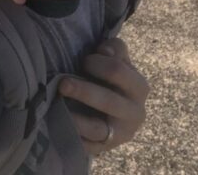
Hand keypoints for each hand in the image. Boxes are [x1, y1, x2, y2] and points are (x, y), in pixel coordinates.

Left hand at [58, 38, 148, 154]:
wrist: (115, 111)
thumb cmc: (112, 78)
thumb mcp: (118, 60)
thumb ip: (115, 49)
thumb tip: (104, 50)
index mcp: (139, 87)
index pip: (117, 71)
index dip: (96, 63)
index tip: (84, 60)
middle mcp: (134, 113)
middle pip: (108, 101)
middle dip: (83, 90)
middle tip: (62, 83)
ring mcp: (120, 134)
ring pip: (97, 128)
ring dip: (76, 118)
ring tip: (58, 106)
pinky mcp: (104, 147)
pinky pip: (87, 145)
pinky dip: (73, 135)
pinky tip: (60, 123)